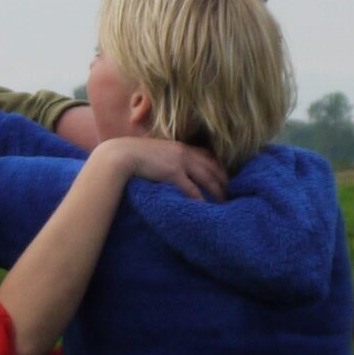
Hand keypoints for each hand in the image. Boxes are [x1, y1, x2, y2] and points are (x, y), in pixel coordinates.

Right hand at [96, 135, 229, 201]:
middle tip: (232, 192)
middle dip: (224, 180)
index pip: (207, 155)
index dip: (218, 166)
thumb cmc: (133, 156)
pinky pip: (191, 189)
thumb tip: (167, 168)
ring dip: (218, 191)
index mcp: (180, 146)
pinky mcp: (173, 173)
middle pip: (212, 166)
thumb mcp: (155, 152)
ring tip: (225, 203)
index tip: (226, 177)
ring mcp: (179, 161)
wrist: (121, 155)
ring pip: (206, 178)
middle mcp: (184, 151)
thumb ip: (165, 158)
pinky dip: (200, 199)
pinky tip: (206, 208)